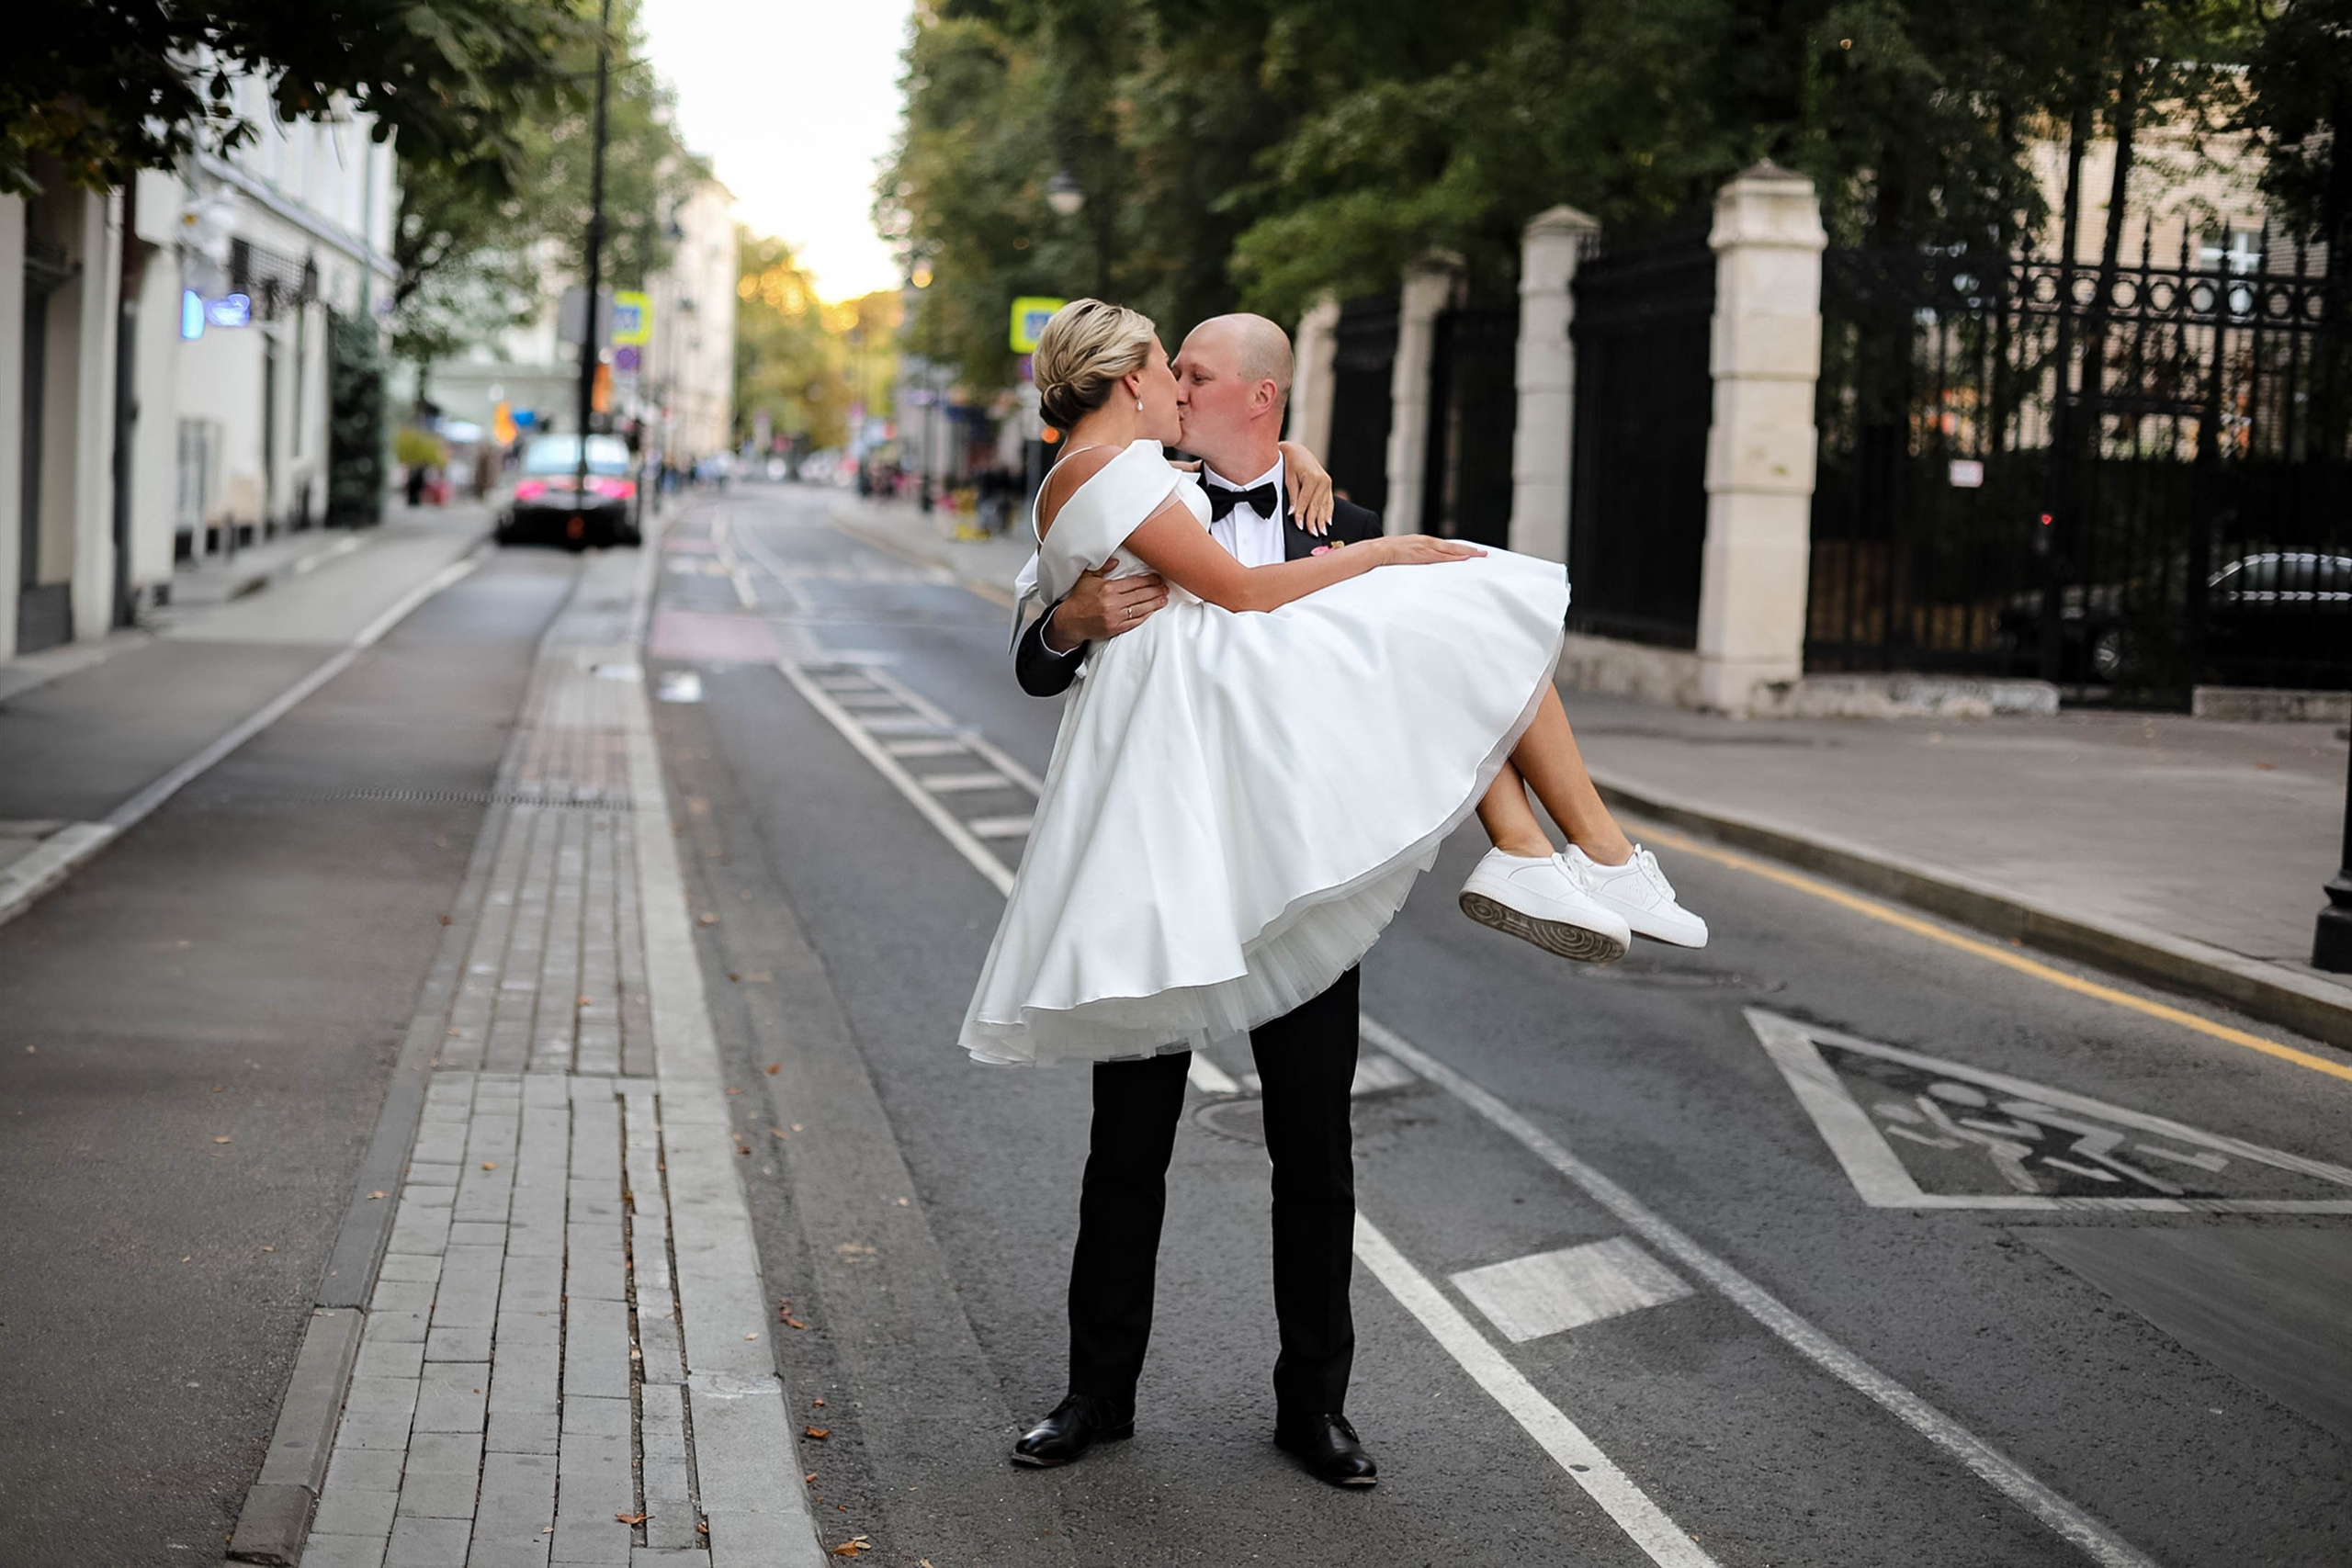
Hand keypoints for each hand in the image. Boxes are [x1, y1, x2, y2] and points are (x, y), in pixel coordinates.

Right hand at [1042, 558, 1168, 650]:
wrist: (1070, 621)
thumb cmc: (1079, 599)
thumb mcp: (1087, 578)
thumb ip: (1102, 567)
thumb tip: (1116, 561)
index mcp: (1108, 589)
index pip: (1134, 583)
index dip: (1148, 580)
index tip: (1157, 578)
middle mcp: (1113, 603)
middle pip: (1140, 596)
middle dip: (1155, 591)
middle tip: (1165, 588)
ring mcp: (1115, 617)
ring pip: (1140, 609)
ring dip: (1154, 603)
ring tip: (1163, 599)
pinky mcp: (1115, 628)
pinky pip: (1134, 622)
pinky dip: (1144, 616)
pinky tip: (1151, 611)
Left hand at [1277, 440, 1335, 535]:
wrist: (1298, 452)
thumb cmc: (1291, 463)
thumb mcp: (1288, 478)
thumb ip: (1292, 496)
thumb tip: (1293, 513)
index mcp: (1313, 477)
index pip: (1305, 501)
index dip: (1301, 515)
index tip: (1299, 526)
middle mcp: (1323, 480)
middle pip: (1317, 505)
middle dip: (1313, 521)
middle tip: (1312, 533)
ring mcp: (1327, 483)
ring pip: (1324, 505)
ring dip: (1322, 520)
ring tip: (1321, 532)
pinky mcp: (1328, 485)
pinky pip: (1329, 501)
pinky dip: (1328, 512)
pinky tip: (1328, 522)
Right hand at [1371, 535, 1486, 566]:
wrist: (1377, 550)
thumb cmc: (1387, 554)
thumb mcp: (1403, 553)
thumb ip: (1413, 557)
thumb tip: (1418, 565)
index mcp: (1423, 542)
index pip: (1446, 546)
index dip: (1459, 549)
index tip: (1471, 552)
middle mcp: (1427, 542)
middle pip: (1453, 546)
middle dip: (1469, 550)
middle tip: (1483, 553)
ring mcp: (1426, 547)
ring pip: (1451, 550)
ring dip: (1467, 553)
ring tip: (1480, 555)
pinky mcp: (1423, 554)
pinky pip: (1442, 557)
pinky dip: (1455, 558)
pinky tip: (1465, 559)